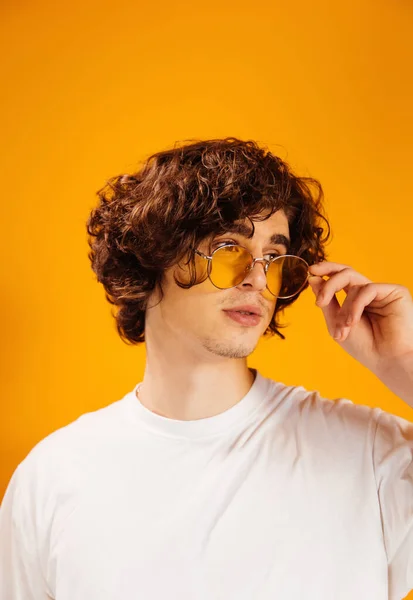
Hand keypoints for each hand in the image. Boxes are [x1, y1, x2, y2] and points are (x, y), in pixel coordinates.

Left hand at [307, 261, 412, 375]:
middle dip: (329, 283)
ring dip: (344, 307)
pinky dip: (355, 305)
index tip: (310, 272)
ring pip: (353, 282)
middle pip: (346, 273)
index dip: (327, 270)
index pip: (341, 277)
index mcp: (357, 299)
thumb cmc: (364, 346)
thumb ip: (326, 301)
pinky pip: (367, 289)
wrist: (386, 361)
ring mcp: (382, 291)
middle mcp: (370, 292)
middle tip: (319, 300)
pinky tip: (352, 322)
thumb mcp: (337, 323)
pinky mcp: (395, 292)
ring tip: (343, 326)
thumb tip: (313, 278)